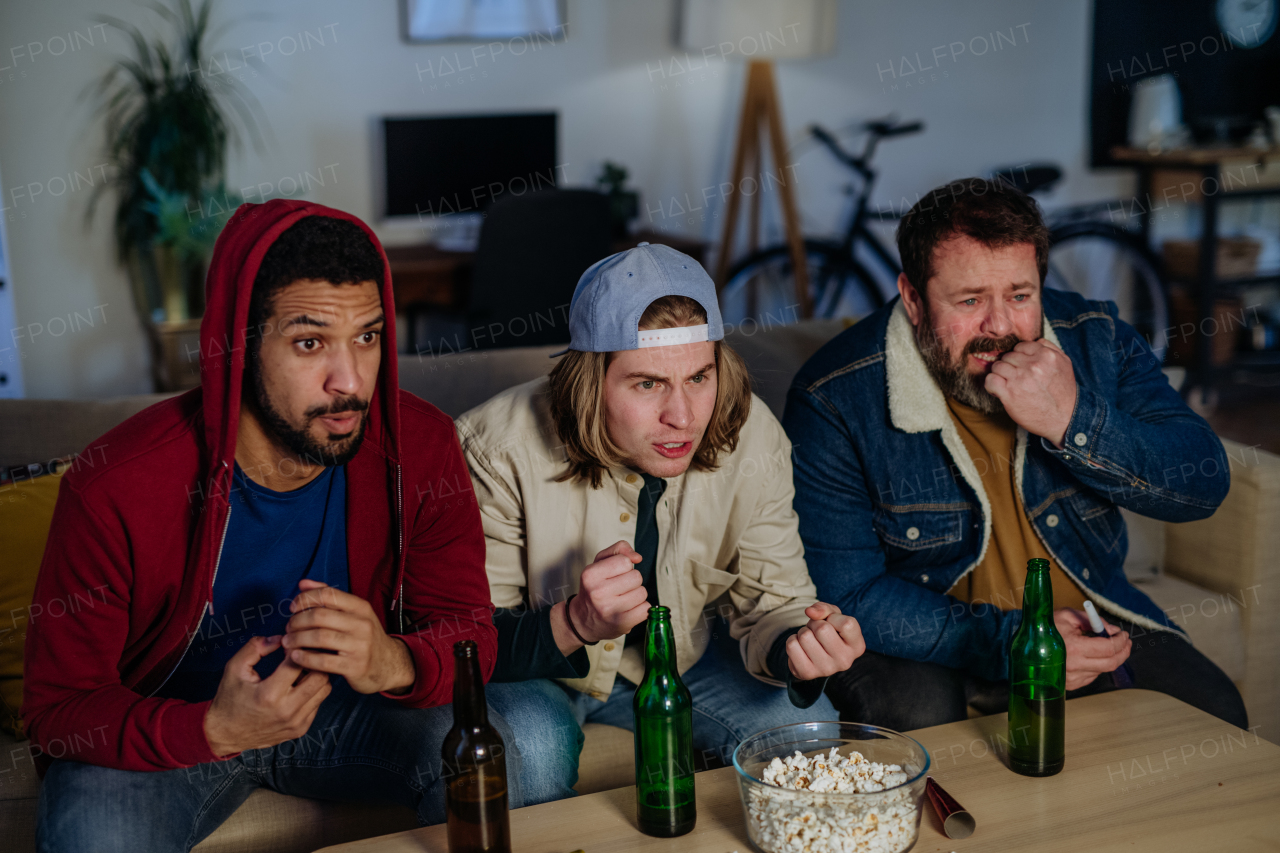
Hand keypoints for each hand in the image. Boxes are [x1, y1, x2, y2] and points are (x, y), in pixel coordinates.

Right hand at [204, 635, 331, 756]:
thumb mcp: (234, 669)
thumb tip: (281, 638)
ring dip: (317, 675)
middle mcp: (287, 711)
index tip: (291, 643)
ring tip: (300, 670)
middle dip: (313, 660)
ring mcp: (296, 722)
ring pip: (324, 689)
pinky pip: (318, 703)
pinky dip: (313, 691)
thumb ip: (256, 648)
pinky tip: (297, 686)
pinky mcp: (301, 729)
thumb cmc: (229, 700)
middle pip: (320, 676)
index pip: (298, 663)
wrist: (225, 735)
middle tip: (302, 654)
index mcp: (269, 695)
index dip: (298, 648)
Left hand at [282, 580, 415, 694]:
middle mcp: (362, 624)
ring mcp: (360, 646)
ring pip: (319, 638)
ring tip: (288, 642)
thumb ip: (329, 597)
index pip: (328, 594)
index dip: (305, 599)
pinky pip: (322, 661)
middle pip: (319, 616)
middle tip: (288, 628)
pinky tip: (296, 657)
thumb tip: (303, 583)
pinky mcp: (355, 667)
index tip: (293, 608)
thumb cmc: (364, 637)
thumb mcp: (354, 613)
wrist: (389, 664)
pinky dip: (304, 659)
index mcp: (361, 607)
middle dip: (297, 621)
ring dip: (297, 639)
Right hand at [549, 541, 649, 654]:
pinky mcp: (622, 623)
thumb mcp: (599, 563)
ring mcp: (610, 610)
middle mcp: (598, 592)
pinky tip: (628, 610)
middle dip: (631, 581)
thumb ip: (618, 550)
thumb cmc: (593, 589)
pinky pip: (646, 608)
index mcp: (590, 574)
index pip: (625, 561)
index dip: (624, 566)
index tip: (615, 574)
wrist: (582, 621)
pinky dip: (640, 609)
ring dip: (636, 595)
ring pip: (642, 593)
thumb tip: (637, 557)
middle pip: (636, 577)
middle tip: (619, 588)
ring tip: (623, 599)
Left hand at [785, 603, 865, 680]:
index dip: (834, 617)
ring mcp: (826, 669)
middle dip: (814, 623)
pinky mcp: (807, 673)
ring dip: (803, 632)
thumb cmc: (828, 632)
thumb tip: (810, 612)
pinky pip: (791, 645)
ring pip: (805, 636)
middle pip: (822, 628)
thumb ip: (824, 609)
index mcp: (857, 647)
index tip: (832, 623)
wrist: (814, 656)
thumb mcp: (832, 616)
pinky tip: (801, 647)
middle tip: (817, 631)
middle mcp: (845, 661)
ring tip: (810, 639)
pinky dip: (793, 640)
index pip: (847, 624)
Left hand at [984, 339, 1077, 447]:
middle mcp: (1032, 365)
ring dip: (1000, 375)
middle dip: (1010, 366)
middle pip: (1008, 356)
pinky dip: (991, 385)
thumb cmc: (1064, 393)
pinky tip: (998, 390)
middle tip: (1015, 378)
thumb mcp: (1065, 364)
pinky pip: (990, 380)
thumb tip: (1035, 342)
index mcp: (1046, 356)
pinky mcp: (1009, 393)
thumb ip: (1050, 349)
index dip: (1019, 357)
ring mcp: (1019, 379)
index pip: (1020, 346)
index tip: (1021, 367)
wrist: (1065, 419)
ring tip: (1007, 384)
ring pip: (997, 366)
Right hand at [1054, 607, 1130, 690]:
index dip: (1121, 641)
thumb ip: (1093, 621)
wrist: (1025, 643)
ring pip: (1102, 671)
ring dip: (1109, 658)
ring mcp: (1071, 678)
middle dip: (1123, 652)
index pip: (1108, 648)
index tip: (1124, 635)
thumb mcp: (1069, 615)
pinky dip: (1096, 666)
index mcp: (1074, 647)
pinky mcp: (1070, 684)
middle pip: (1111, 664)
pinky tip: (1089, 656)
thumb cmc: (1046, 627)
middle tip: (1125, 643)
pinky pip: (1092, 676)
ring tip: (1104, 646)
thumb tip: (1113, 631)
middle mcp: (1073, 666)